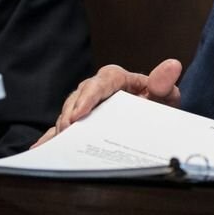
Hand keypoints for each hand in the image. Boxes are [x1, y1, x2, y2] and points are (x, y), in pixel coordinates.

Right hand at [31, 58, 182, 147]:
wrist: (153, 120)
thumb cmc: (156, 105)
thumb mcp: (164, 96)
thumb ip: (165, 83)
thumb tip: (173, 66)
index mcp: (115, 78)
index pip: (100, 83)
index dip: (88, 97)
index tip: (80, 114)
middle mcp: (96, 90)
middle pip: (79, 98)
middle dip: (71, 114)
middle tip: (67, 132)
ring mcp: (85, 106)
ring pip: (68, 113)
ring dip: (62, 127)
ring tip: (58, 144)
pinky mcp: (79, 123)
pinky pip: (61, 128)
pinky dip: (50, 137)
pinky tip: (40, 148)